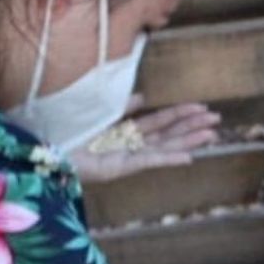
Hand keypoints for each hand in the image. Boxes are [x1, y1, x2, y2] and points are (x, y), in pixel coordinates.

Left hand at [68, 97, 220, 184]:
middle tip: (216, 120)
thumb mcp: (101, 111)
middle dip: (192, 127)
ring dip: (189, 141)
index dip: (181, 114)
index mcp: (126, 131)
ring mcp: (129, 157)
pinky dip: (169, 159)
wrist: (48, 145)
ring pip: (165, 146)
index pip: (161, 122)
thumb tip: (144, 97)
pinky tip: (188, 157)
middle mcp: (131, 145)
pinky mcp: (122, 167)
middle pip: (169, 134)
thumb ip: (123, 106)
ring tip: (211, 135)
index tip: (201, 108)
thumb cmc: (69, 129)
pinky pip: (150, 161)